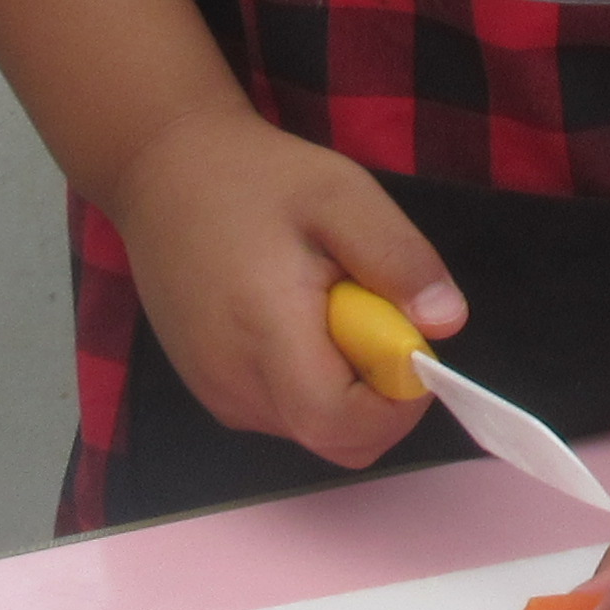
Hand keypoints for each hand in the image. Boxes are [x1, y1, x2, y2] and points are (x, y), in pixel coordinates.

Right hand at [99, 114, 456, 472]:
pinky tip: (299, 317)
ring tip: (329, 303)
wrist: (163, 171)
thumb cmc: (256, 178)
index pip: (340, 424)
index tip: (414, 350)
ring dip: (345, 385)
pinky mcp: (209, 388)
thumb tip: (447, 324)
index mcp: (267, 334)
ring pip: (311, 428)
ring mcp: (216, 392)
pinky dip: (312, 381)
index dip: (396, 406)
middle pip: (333, 438)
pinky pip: (282, 412)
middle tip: (375, 315)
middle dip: (379, 397)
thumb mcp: (343, 194)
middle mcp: (234, 383)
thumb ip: (397, 258)